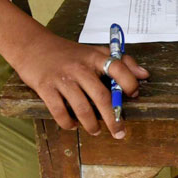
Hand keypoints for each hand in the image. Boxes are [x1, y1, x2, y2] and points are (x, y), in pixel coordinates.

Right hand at [9, 26, 149, 138]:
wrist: (32, 45)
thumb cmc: (68, 53)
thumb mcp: (95, 51)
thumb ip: (121, 62)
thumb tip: (145, 75)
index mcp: (95, 57)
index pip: (118, 68)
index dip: (129, 82)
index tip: (134, 95)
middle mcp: (80, 68)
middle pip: (101, 96)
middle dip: (113, 118)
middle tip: (119, 132)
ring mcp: (62, 78)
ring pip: (82, 108)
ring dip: (91, 125)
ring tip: (96, 131)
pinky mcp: (45, 88)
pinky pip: (59, 111)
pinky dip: (68, 123)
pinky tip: (73, 125)